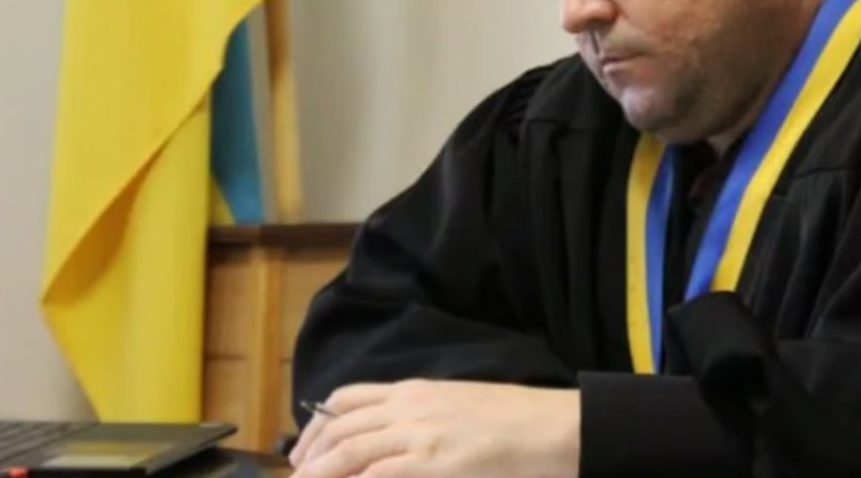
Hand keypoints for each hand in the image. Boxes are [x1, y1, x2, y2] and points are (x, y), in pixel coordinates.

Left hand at [289, 380, 579, 477]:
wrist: (554, 427)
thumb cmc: (516, 421)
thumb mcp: (460, 408)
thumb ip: (424, 419)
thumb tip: (395, 442)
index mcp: (415, 391)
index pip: (347, 399)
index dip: (318, 425)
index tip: (305, 451)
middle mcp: (409, 408)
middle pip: (339, 428)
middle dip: (309, 456)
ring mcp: (419, 435)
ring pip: (347, 452)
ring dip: (320, 472)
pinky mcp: (431, 464)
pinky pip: (375, 474)